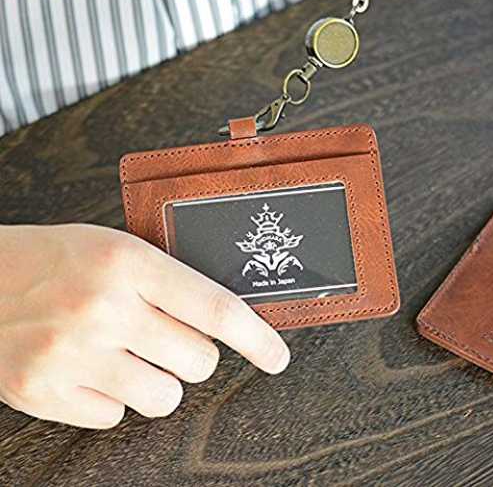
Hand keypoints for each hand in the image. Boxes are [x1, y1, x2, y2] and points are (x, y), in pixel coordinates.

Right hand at [0, 224, 289, 427]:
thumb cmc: (55, 257)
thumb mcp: (116, 247)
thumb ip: (168, 278)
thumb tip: (221, 316)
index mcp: (127, 264)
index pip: (215, 308)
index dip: (257, 338)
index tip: (277, 356)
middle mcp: (103, 310)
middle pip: (198, 361)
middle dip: (195, 354)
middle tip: (170, 337)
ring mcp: (71, 357)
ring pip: (164, 397)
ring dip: (160, 380)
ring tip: (132, 355)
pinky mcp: (45, 393)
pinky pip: (115, 416)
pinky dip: (115, 396)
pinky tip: (94, 367)